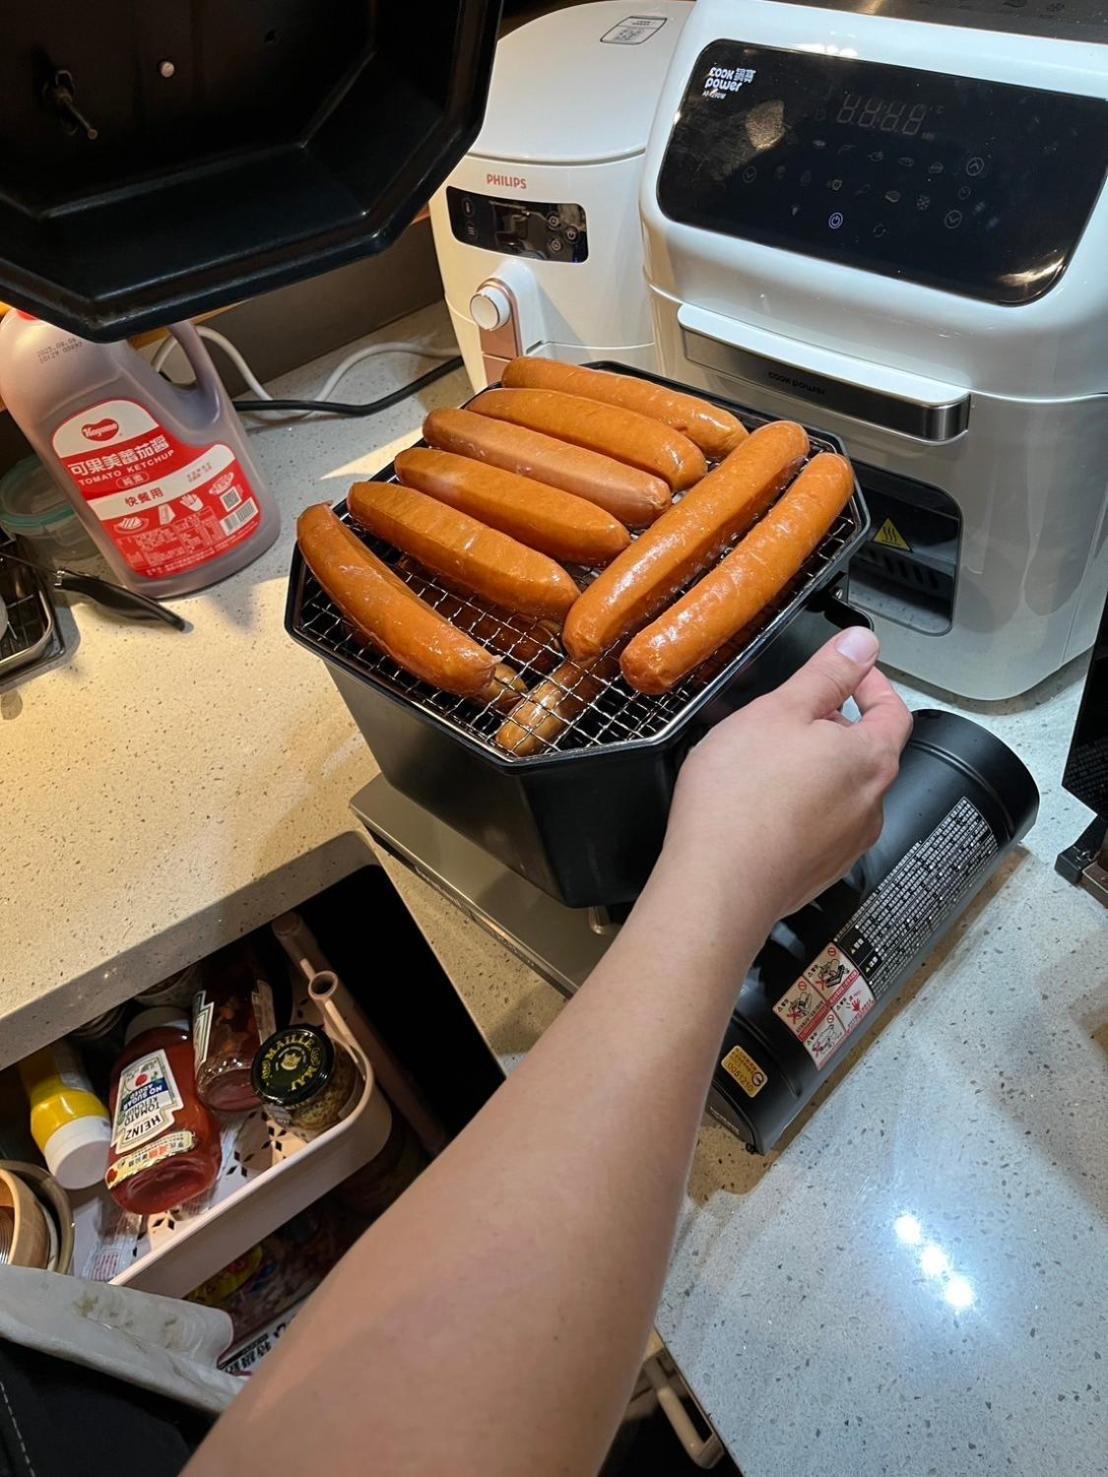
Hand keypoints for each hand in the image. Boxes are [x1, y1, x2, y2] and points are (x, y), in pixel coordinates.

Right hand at [660, 627, 911, 926]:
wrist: (718, 884)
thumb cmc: (741, 797)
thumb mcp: (779, 710)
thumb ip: (827, 674)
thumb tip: (862, 643)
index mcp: (869, 758)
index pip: (893, 710)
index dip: (872, 684)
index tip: (848, 670)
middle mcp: (871, 804)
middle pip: (867, 751)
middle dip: (835, 726)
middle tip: (792, 712)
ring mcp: (847, 843)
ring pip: (842, 791)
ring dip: (817, 769)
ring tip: (767, 760)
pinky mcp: (819, 870)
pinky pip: (820, 826)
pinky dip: (801, 807)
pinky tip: (760, 805)